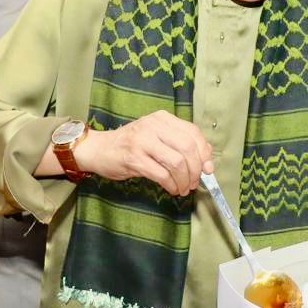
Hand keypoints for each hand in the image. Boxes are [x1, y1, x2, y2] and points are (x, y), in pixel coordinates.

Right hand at [76, 110, 214, 196]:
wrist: (99, 149)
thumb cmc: (131, 145)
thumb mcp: (156, 136)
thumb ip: (178, 143)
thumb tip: (206, 162)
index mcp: (162, 118)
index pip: (193, 133)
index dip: (204, 153)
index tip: (208, 169)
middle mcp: (153, 126)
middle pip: (188, 148)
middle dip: (195, 170)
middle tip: (194, 182)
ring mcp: (143, 142)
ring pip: (177, 162)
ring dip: (184, 180)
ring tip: (183, 188)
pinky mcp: (134, 159)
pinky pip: (162, 175)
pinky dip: (171, 185)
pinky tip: (172, 189)